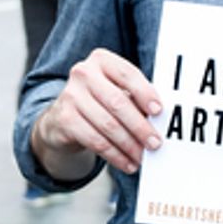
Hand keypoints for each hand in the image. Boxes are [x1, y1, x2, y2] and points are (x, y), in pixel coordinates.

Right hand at [36, 49, 161, 175]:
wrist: (63, 116)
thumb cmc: (99, 101)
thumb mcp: (116, 91)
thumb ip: (135, 99)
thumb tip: (159, 121)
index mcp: (102, 60)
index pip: (128, 74)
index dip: (145, 93)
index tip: (159, 112)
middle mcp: (84, 73)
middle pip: (118, 103)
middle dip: (140, 127)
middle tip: (155, 143)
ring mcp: (71, 96)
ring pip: (108, 125)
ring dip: (129, 145)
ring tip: (142, 157)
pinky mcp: (65, 119)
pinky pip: (96, 141)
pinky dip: (115, 155)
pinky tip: (127, 163)